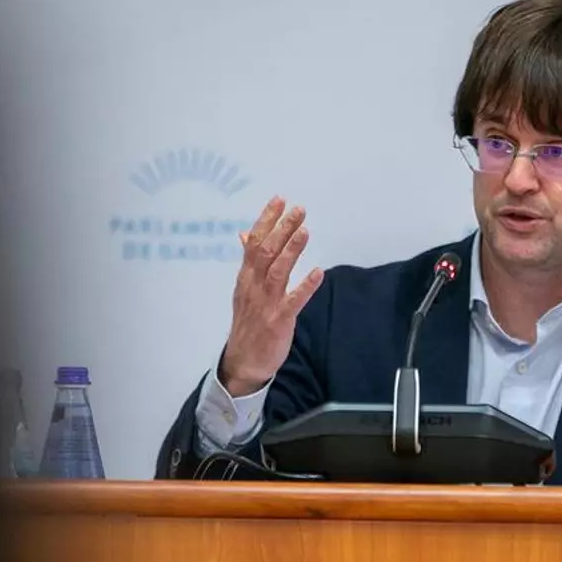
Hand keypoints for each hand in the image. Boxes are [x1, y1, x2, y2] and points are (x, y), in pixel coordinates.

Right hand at [219, 196, 323, 396]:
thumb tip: (246, 233)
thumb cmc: (248, 322)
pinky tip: (318, 273)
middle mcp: (253, 286)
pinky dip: (305, 286)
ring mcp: (266, 303)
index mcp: (246, 277)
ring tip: (304, 231)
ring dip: (291, 250)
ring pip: (278, 272)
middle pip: (266, 252)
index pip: (254, 242)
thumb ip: (249, 261)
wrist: (243, 361)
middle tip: (299, 209)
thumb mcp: (244, 289)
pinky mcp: (278, 321)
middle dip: (282, 229)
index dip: (266, 220)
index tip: (280, 200)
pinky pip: (293, 301)